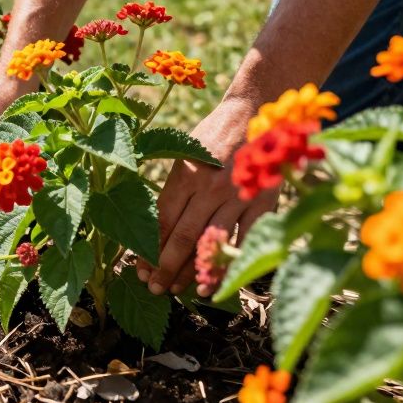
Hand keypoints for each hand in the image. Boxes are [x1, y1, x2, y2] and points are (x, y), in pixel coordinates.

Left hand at [136, 99, 278, 295]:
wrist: (255, 111)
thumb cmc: (213, 134)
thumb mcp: (183, 151)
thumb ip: (173, 185)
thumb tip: (155, 226)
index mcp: (185, 174)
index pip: (161, 220)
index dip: (149, 248)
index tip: (139, 269)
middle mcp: (208, 187)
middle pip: (183, 236)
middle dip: (165, 267)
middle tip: (153, 288)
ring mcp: (237, 196)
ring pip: (211, 242)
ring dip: (194, 271)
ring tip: (178, 291)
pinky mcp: (262, 202)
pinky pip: (245, 239)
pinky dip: (230, 263)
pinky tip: (217, 283)